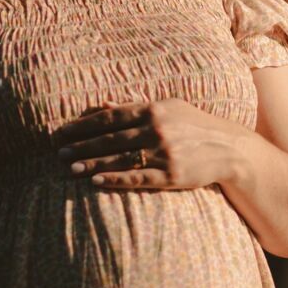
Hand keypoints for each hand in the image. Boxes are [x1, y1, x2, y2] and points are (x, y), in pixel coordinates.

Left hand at [55, 99, 245, 190]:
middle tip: (58, 152)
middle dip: (81, 145)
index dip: (84, 125)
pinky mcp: (171, 174)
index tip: (63, 132)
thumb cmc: (194, 126)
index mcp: (154, 109)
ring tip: (70, 168)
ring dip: (92, 163)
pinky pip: (136, 178)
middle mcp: (157, 128)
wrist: (229, 148)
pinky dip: (114, 179)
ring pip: (119, 158)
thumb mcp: (168, 108)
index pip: (110, 116)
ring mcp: (164, 152)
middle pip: (110, 137)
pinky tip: (96, 181)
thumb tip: (102, 105)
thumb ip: (134, 107)